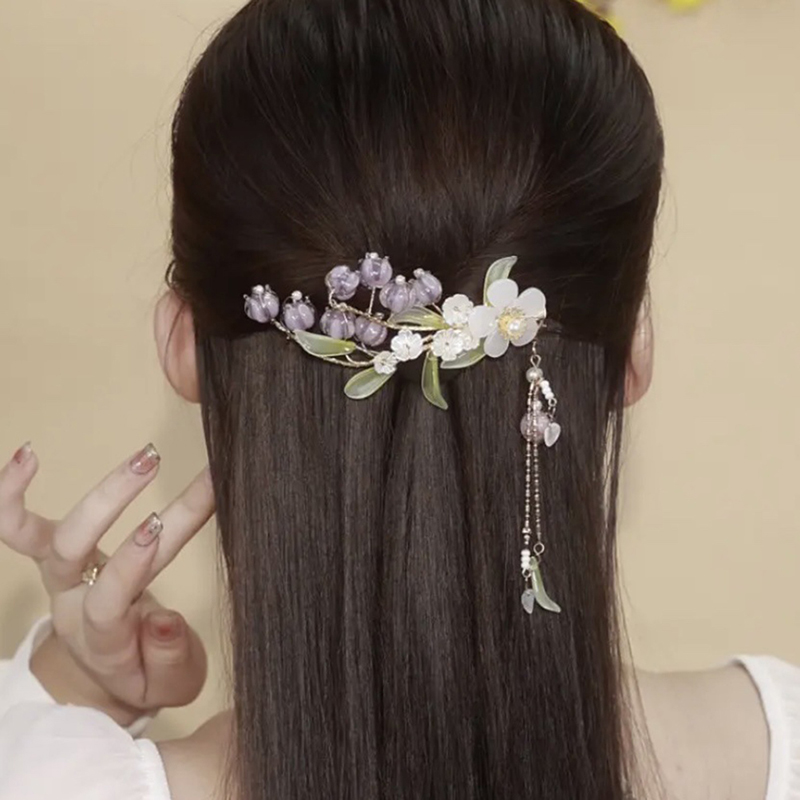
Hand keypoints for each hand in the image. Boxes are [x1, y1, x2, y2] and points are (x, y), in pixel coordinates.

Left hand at [0, 442, 214, 725]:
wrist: (117, 676)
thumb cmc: (149, 675)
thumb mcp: (173, 684)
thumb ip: (172, 657)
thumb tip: (164, 619)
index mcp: (103, 642)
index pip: (108, 599)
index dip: (128, 562)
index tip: (160, 524)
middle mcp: (72, 604)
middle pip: (72, 551)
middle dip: (109, 503)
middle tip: (152, 464)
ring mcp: (61, 578)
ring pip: (55, 534)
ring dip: (93, 488)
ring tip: (141, 454)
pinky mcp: (57, 557)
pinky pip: (20, 528)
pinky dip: (12, 493)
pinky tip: (27, 454)